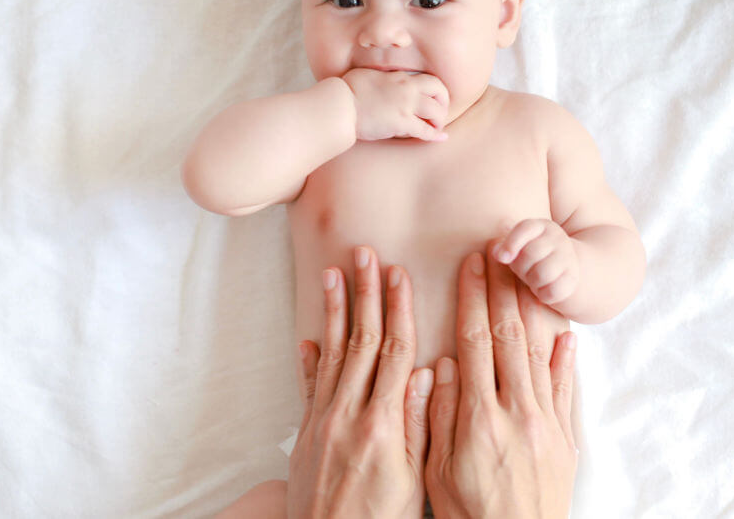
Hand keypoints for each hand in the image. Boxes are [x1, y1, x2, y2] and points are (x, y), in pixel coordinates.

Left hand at [288, 247, 434, 518]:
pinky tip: (309, 334)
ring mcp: (322, 422)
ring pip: (332, 354)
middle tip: (365, 254)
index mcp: (382, 425)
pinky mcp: (305, 435)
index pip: (394, 353)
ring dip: (334, 311)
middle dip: (365, 295)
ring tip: (333, 273)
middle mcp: (348, 415)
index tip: (399, 275)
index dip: (398, 310)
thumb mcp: (416, 479)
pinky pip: (308, 387)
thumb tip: (429, 372)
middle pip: (361, 342)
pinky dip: (310, 358)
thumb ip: (419, 423)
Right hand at [341, 68, 448, 141]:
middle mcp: (406, 87)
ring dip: (439, 120)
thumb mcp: (367, 76)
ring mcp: (406, 104)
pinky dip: (434, 135)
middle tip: (440, 114)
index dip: (437, 91)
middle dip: (444, 102)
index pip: (428, 80)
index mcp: (398, 77)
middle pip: (439, 90)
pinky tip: (439, 138)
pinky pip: (425, 130)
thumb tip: (380, 82)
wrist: (340, 105)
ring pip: (436, 110)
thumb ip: (381, 79)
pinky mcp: (401, 121)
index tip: (436, 100)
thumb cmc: (346, 92)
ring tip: (437, 128)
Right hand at [426, 252, 578, 518]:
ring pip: (539, 354)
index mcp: (479, 419)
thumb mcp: (437, 471)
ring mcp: (546, 425)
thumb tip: (444, 365)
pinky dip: (565, 360)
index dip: (471, 299)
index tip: (470, 265)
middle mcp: (517, 414)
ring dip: (530, 311)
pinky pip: (567, 391)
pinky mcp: (566, 442)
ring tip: (525, 276)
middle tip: (498, 252)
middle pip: (509, 337)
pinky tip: (565, 335)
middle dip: (501, 290)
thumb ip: (439, 415)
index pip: (474, 342)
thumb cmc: (466, 518)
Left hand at [492, 219, 579, 305]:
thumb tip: (496, 252)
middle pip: (529, 254)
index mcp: (541, 226)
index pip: (524, 229)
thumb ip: (506, 247)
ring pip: (540, 274)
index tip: (501, 258)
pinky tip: (543, 291)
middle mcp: (557, 238)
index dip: (511, 243)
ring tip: (533, 282)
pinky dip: (544, 295)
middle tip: (524, 273)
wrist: (568, 273)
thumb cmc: (533, 261)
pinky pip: (552, 290)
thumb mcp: (519, 249)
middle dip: (521, 268)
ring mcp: (568, 258)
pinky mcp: (573, 279)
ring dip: (533, 283)